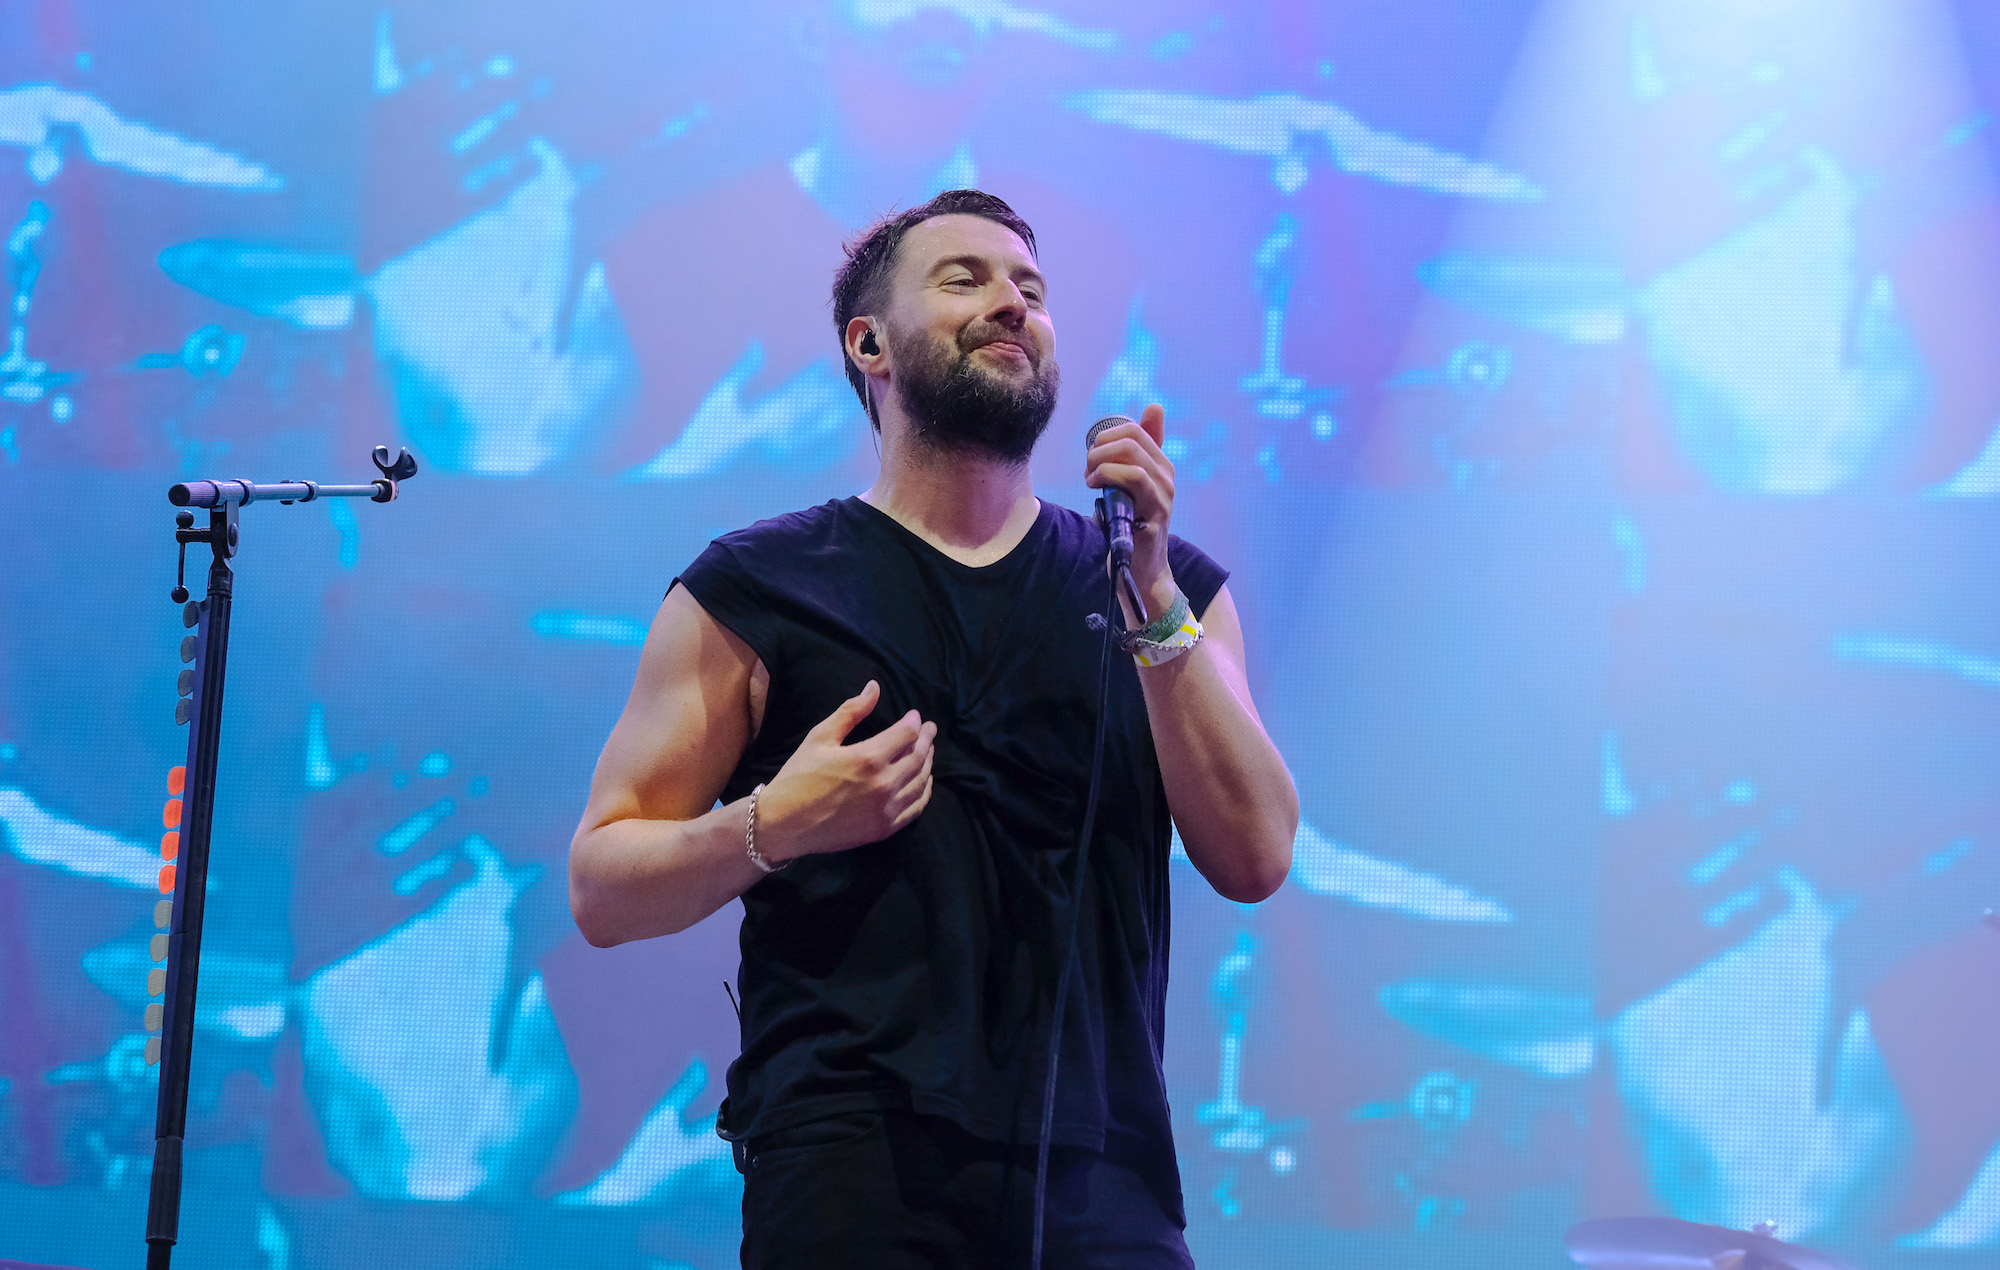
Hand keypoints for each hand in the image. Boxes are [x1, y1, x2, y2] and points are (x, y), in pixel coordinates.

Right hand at [757, 680, 935, 860]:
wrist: (783, 824)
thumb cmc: (798, 776)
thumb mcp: (820, 737)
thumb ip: (851, 712)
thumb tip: (875, 687)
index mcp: (868, 758)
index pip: (907, 734)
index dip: (914, 722)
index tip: (915, 717)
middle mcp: (883, 784)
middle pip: (919, 756)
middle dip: (926, 739)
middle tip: (930, 730)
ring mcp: (886, 809)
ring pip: (921, 781)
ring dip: (928, 763)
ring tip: (927, 751)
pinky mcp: (884, 829)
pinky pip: (916, 807)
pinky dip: (924, 791)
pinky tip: (923, 781)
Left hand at [1085, 403, 1177, 618]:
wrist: (1142, 570)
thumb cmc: (1131, 526)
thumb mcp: (1132, 485)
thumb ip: (1136, 453)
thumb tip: (1154, 408)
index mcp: (1161, 467)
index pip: (1135, 430)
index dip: (1106, 437)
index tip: (1092, 457)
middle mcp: (1166, 477)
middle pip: (1131, 438)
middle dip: (1100, 447)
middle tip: (1088, 469)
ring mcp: (1163, 494)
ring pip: (1132, 454)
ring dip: (1101, 461)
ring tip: (1090, 479)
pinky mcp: (1155, 512)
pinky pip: (1134, 479)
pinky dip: (1108, 475)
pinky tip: (1095, 489)